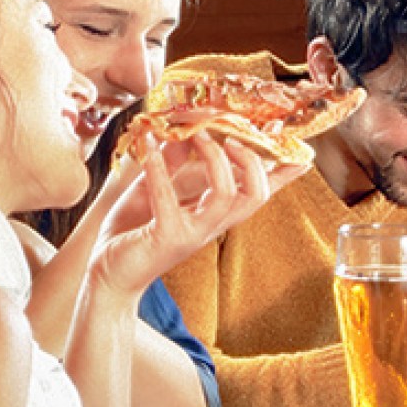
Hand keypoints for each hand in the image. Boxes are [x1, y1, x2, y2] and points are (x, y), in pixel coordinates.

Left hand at [92, 133, 306, 296]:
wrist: (106, 273)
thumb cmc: (132, 231)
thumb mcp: (156, 188)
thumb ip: (173, 163)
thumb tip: (184, 132)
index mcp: (216, 213)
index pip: (259, 193)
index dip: (282, 175)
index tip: (300, 152)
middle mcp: (213, 224)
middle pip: (256, 195)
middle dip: (250, 161)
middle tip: (230, 137)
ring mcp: (193, 233)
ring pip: (226, 196)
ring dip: (214, 160)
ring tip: (197, 135)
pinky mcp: (167, 238)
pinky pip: (170, 199)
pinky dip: (159, 168)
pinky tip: (147, 146)